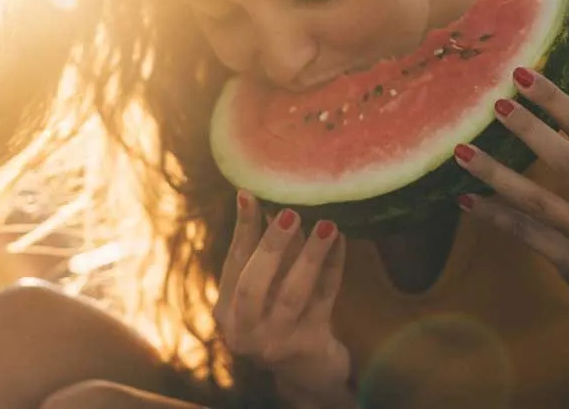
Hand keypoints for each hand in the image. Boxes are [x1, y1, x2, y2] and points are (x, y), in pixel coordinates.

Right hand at [213, 191, 351, 407]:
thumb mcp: (263, 292)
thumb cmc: (282, 319)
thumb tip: (260, 197)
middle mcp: (244, 331)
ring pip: (292, 294)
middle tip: (290, 212)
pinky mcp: (309, 346)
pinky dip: (333, 268)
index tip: (250, 194)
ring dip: (309, 256)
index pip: (234, 264)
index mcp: (226, 311)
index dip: (242, 229)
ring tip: (326, 224)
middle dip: (271, 246)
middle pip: (253, 285)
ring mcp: (275, 343)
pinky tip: (341, 243)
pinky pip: (323, 300)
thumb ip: (260, 254)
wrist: (307, 373)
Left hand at [452, 69, 568, 320]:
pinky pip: (524, 233)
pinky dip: (494, 214)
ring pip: (537, 200)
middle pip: (567, 161)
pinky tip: (465, 197)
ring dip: (496, 173)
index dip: (556, 100)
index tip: (522, 74)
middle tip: (494, 103)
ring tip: (462, 150)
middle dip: (529, 130)